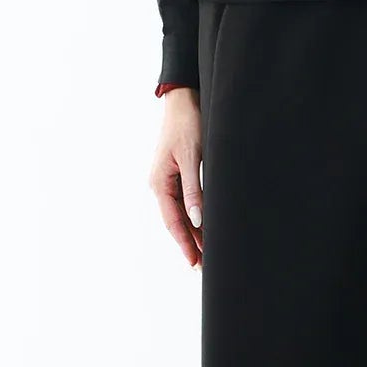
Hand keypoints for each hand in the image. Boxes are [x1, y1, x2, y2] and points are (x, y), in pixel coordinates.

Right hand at [151, 87, 205, 265]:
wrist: (183, 99)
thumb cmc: (187, 124)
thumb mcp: (193, 156)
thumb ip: (193, 189)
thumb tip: (195, 220)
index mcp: (159, 183)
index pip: (173, 221)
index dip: (185, 244)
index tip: (195, 263)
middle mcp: (160, 185)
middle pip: (176, 222)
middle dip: (190, 244)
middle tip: (205, 267)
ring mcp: (168, 180)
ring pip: (181, 214)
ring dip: (193, 233)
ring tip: (206, 254)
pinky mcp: (177, 174)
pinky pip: (184, 202)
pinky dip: (195, 217)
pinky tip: (204, 228)